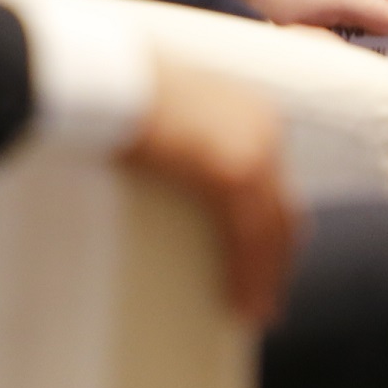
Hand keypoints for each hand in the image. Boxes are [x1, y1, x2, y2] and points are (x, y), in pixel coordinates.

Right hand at [119, 57, 298, 321]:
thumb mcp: (167, 116)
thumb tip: (176, 174)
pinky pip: (250, 237)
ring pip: (272, 229)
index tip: (266, 256)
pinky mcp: (234, 171)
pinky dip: (249, 275)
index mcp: (250, 111)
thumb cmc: (120, 92)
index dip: (272, 224)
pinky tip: (240, 304)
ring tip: (256, 312)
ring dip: (266, 276)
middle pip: (282, 208)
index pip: (273, 180)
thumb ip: (186, 142)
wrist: (106, 76)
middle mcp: (264, 127)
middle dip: (278, 257)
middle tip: (268, 295)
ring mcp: (254, 148)